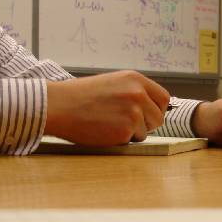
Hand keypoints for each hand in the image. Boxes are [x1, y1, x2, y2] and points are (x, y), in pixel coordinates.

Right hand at [45, 70, 168, 144]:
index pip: (163, 98)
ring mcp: (134, 112)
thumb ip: (133, 92)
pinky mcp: (126, 130)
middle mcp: (138, 94)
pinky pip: (132, 141)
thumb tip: (150, 107)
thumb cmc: (80, 97)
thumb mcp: (112, 83)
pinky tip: (104, 130)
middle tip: (126, 124)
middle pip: (158, 117)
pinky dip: (120, 140)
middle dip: (147, 124)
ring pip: (145, 132)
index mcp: (135, 79)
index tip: (149, 115)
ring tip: (109, 124)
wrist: (59, 106)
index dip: (156, 109)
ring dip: (131, 133)